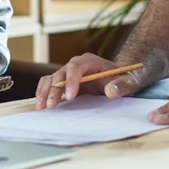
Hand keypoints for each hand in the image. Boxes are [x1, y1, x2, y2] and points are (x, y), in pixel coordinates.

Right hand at [35, 53, 151, 109]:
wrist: (121, 81)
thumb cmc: (125, 80)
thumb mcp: (129, 82)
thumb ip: (122, 85)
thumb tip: (110, 91)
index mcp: (91, 61)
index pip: (76, 66)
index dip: (71, 80)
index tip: (71, 96)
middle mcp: (77, 65)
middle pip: (60, 73)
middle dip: (54, 90)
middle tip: (51, 106)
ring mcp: (69, 74)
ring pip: (51, 79)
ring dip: (45, 92)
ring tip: (41, 107)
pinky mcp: (64, 83)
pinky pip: (49, 84)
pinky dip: (42, 93)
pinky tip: (39, 104)